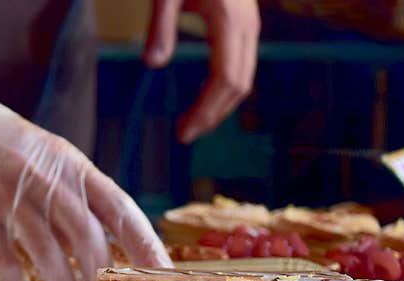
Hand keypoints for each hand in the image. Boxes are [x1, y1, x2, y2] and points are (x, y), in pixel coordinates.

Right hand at [0, 76, 170, 280]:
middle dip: (101, 279)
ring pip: (48, 252)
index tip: (164, 276)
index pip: (120, 208)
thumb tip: (95, 246)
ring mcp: (7, 195)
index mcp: (68, 163)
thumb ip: (66, 193)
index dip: (145, 245)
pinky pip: (3, 261)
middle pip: (87, 236)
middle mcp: (43, 178)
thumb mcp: (39, 154)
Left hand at [144, 0, 259, 142]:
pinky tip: (201, 96)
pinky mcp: (244, 23)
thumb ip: (161, 27)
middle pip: (238, 86)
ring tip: (192, 122)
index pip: (225, 82)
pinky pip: (239, 64)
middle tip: (184, 135)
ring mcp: (249, 25)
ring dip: (219, 105)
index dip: (206, 112)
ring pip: (243, 77)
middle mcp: (247, 27)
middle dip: (213, 115)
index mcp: (230, 22)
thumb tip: (153, 66)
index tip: (184, 132)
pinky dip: (223, 87)